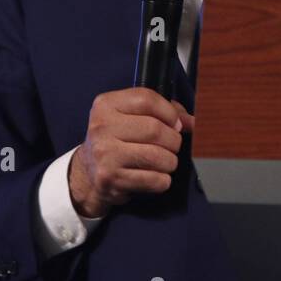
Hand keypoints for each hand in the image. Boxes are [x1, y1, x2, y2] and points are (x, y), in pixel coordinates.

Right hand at [68, 88, 194, 218]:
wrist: (89, 172)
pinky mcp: (111, 178)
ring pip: (158, 156)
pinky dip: (163, 180)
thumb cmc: (117, 139)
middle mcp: (102, 127)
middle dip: (173, 140)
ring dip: (170, 162)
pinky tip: (155, 176)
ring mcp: (105, 154)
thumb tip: (191, 122)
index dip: (169, 112)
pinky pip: (154, 179)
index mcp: (106, 105)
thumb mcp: (131, 116)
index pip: (147, 99)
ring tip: (163, 162)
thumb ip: (163, 111)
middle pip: (155, 129)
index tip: (175, 123)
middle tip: (171, 146)